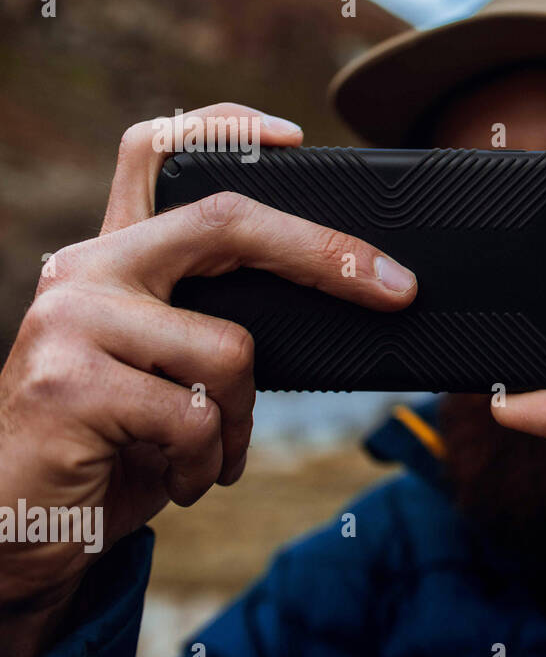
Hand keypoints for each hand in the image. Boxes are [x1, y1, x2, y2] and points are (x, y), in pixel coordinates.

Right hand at [0, 103, 416, 656]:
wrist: (12, 528)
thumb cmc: (110, 446)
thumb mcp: (164, 371)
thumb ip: (210, 323)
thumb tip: (336, 302)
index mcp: (113, 258)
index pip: (155, 153)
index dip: (224, 128)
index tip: (296, 138)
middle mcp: (85, 271)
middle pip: (226, 221)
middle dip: (327, 255)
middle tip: (396, 288)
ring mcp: (71, 321)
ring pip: (230, 350)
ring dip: (239, 421)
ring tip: (205, 455)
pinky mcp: (68, 384)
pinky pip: (195, 417)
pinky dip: (205, 462)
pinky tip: (176, 479)